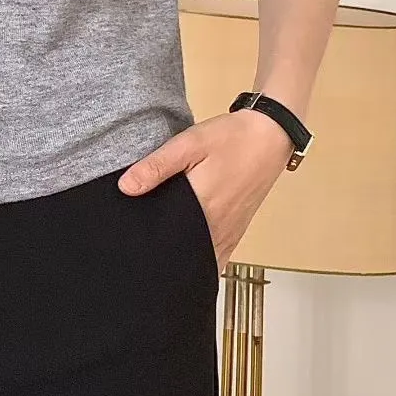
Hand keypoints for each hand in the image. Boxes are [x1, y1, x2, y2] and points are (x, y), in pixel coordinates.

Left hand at [117, 109, 294, 269]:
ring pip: (201, 259)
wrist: (270, 135)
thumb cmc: (231, 138)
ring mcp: (229, 233)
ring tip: (161, 251)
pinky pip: (216, 256)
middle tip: (141, 250)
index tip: (133, 246)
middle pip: (184, 256)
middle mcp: (218, 229)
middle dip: (163, 256)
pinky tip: (185, 250)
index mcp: (202, 209)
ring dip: (182, 260)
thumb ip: (156, 167)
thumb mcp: (188, 144)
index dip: (148, 246)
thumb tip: (125, 188)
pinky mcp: (236, 231)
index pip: (168, 243)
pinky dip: (201, 258)